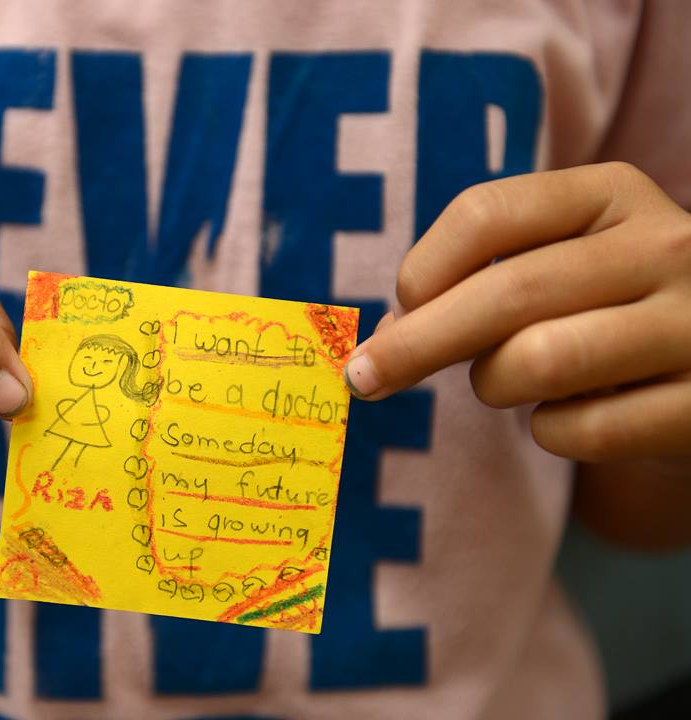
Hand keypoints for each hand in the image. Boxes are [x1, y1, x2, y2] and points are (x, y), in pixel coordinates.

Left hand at [344, 162, 690, 462]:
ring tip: (507, 383)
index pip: (486, 213)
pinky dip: (549, 433)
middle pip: (503, 293)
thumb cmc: (607, 310)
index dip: (421, 269)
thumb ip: (475, 283)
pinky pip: (580, 430)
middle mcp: (667, 244)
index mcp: (614, 193)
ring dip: (494, 384)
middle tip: (363, 379)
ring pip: (538, 360)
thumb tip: (382, 341)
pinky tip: (570, 417)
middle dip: (414, 345)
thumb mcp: (558, 264)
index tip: (398, 309)